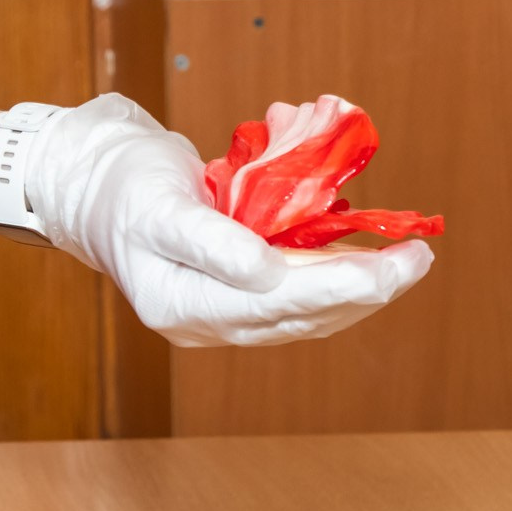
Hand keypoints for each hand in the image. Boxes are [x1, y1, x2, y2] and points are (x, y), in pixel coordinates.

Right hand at [20, 94, 432, 346]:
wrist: (93, 186)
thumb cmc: (122, 187)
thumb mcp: (160, 205)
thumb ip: (212, 242)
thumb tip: (265, 273)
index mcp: (184, 309)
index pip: (283, 305)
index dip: (344, 286)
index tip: (393, 266)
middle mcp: (208, 324)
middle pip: (304, 316)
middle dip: (367, 290)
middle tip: (419, 258)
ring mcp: (223, 315)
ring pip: (308, 313)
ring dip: (360, 289)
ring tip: (407, 261)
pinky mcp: (237, 297)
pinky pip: (298, 298)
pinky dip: (334, 279)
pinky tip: (367, 263)